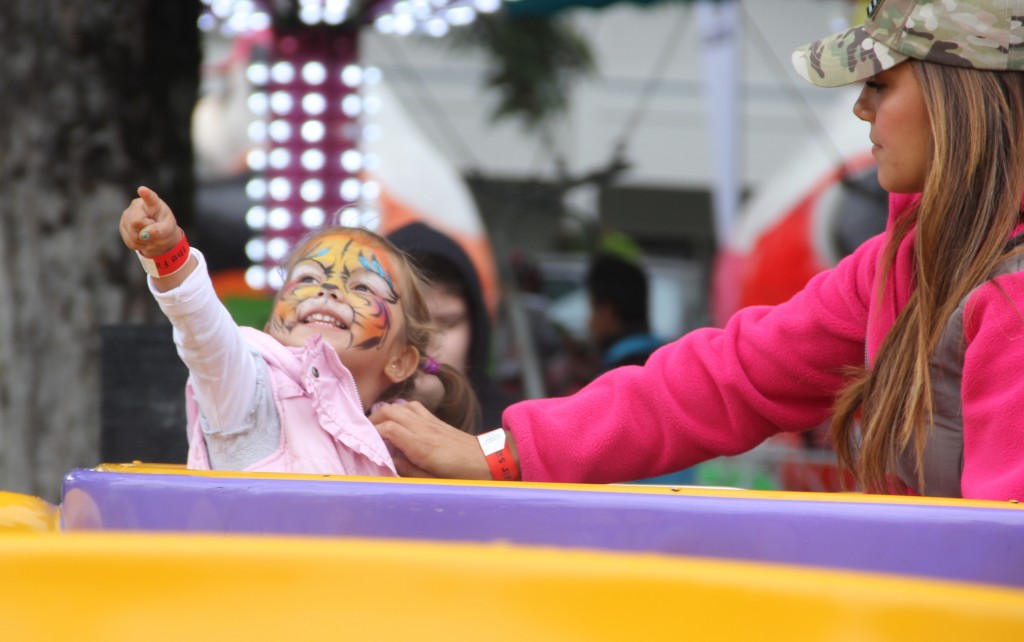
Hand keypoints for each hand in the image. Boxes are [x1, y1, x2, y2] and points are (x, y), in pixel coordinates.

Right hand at [119, 186, 180, 255]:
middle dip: (147, 231)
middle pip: (136, 222)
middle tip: (154, 230)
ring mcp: (127, 215)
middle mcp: (137, 205)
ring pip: (132, 234)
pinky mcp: (122, 225)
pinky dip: (138, 245)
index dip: (146, 194)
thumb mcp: (168, 229)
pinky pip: (130, 241)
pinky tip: (143, 239)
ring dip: (143, 240)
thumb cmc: (165, 228)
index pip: (149, 198)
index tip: (142, 190)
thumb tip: (144, 234)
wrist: (158, 236)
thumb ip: (160, 231)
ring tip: (150, 235)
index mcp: (153, 203)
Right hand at [370, 401, 490, 479]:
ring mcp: (431, 422)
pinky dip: (401, 409)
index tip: (360, 441)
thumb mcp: (435, 482)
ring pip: (401, 406)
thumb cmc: (464, 476)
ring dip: (385, 413)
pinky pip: (414, 407)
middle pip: (390, 411)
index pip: (389, 429)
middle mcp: (424, 429)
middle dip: (373, 420)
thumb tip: (389, 461)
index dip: (371, 432)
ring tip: (377, 428)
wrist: (492, 461)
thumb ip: (409, 471)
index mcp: (422, 446)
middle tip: (364, 434)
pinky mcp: (437, 420)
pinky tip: (398, 421)